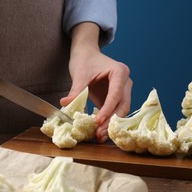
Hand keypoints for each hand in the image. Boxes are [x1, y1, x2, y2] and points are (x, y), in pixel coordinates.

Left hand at [60, 23, 131, 142]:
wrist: (86, 55)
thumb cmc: (85, 61)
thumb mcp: (79, 75)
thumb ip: (76, 90)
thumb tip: (65, 103)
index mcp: (120, 72)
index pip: (116, 94)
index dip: (108, 109)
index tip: (98, 121)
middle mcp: (125, 82)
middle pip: (122, 105)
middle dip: (111, 121)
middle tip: (99, 134)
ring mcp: (123, 91)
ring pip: (121, 111)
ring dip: (111, 124)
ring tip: (99, 136)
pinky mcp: (117, 99)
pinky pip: (114, 112)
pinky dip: (108, 121)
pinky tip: (99, 132)